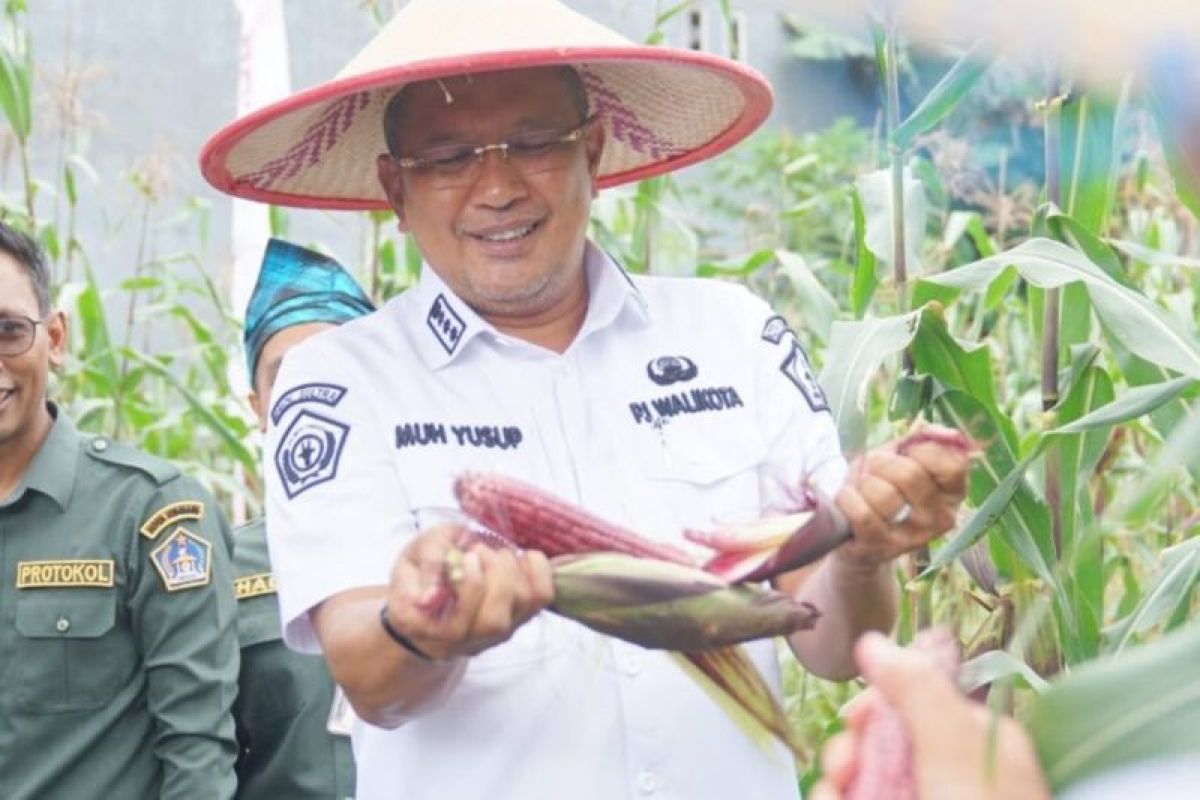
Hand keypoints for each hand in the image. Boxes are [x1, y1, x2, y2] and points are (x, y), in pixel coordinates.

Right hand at [381, 522, 553, 660]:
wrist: (430, 590)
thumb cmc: (420, 571)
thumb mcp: (411, 557)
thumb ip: (427, 566)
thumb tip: (431, 596)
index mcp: (423, 627)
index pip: (456, 627)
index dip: (470, 588)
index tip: (468, 557)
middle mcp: (461, 640)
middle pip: (494, 622)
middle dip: (495, 576)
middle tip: (481, 550)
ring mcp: (493, 634)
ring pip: (521, 609)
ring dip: (514, 571)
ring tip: (496, 553)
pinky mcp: (516, 619)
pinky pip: (541, 599)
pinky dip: (540, 572)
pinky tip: (522, 557)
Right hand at [811, 633, 1049, 799]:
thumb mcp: (956, 751)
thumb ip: (916, 689)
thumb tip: (873, 640)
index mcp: (978, 745)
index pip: (916, 700)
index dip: (878, 704)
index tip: (857, 718)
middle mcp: (950, 779)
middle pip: (878, 743)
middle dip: (850, 754)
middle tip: (846, 772)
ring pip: (858, 783)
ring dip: (838, 788)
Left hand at [834, 423, 970, 567]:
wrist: (855, 534)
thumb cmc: (880, 489)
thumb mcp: (898, 458)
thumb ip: (917, 441)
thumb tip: (934, 429)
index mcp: (952, 493)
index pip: (953, 464)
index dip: (921, 450)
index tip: (905, 453)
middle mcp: (940, 519)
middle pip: (911, 475)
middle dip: (882, 463)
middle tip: (874, 469)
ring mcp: (912, 539)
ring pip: (883, 495)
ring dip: (863, 483)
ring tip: (860, 488)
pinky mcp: (881, 549)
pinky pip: (861, 514)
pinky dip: (847, 498)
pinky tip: (848, 500)